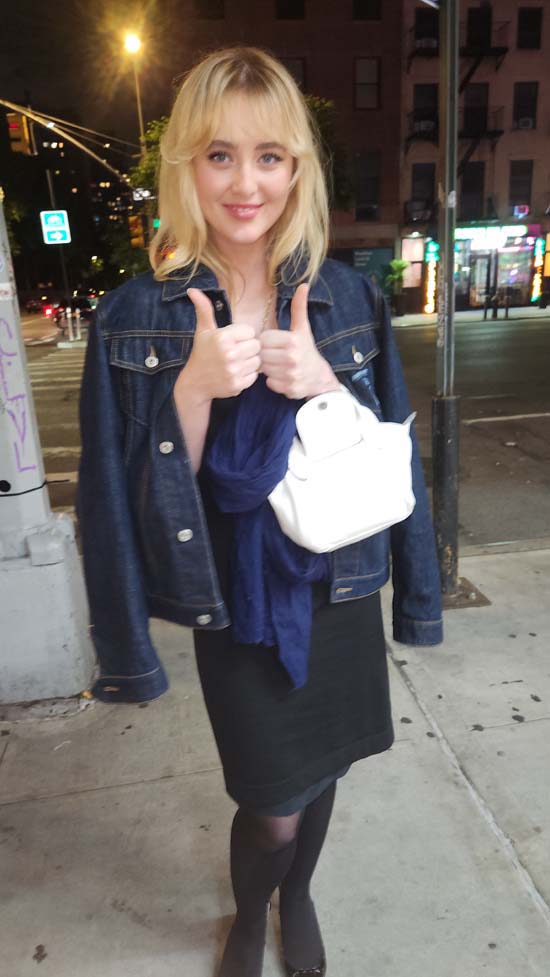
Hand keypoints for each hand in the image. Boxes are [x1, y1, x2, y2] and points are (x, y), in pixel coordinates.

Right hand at [177, 288, 260, 402]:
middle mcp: (229, 354)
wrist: (195, 383)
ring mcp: (233, 371)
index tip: (233, 340)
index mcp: (222, 337)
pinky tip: (237, 373)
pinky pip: (255, 376)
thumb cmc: (202, 353)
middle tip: (236, 352)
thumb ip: (204, 309)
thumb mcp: (203, 330)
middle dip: (248, 348)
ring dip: (249, 361)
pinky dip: (248, 375)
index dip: (243, 335)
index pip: (250, 331)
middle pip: (256, 346)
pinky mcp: (237, 385)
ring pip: (257, 361)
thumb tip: (192, 289)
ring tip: (237, 362)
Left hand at [260, 283, 339, 399]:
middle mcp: (292, 358)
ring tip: (279, 365)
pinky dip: (273, 381)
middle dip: (267, 354)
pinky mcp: (289, 388)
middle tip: (276, 355)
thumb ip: (299, 307)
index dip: (268, 341)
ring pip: (264, 369)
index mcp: (293, 341)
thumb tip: (303, 285)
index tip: (277, 343)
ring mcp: (290, 375)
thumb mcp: (303, 328)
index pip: (264, 338)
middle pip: (262, 354)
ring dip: (269, 368)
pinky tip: (282, 376)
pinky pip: (269, 383)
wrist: (320, 377)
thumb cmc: (307, 350)